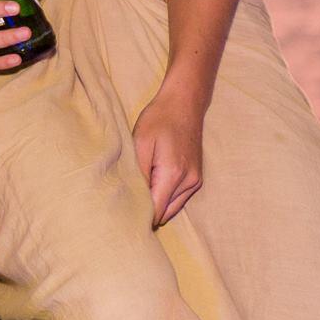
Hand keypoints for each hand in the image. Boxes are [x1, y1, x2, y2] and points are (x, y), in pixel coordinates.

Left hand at [132, 90, 205, 225]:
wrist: (184, 104)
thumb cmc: (158, 120)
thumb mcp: (139, 143)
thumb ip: (138, 174)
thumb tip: (134, 200)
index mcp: (173, 174)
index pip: (156, 210)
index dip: (139, 215)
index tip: (122, 214)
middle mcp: (189, 182)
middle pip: (165, 213)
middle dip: (147, 212)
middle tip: (126, 204)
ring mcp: (196, 181)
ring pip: (172, 208)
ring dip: (157, 204)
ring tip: (138, 193)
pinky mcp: (197, 178)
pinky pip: (179, 198)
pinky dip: (165, 197)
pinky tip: (151, 186)